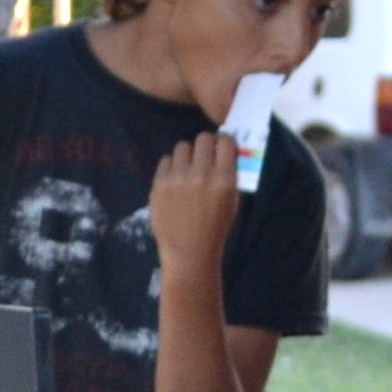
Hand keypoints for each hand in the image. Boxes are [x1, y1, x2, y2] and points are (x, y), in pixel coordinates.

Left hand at [147, 130, 238, 286]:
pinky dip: (172, 167)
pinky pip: (166, 160)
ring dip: (188, 155)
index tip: (222, 148)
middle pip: (203, 138)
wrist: (189, 252)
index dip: (224, 143)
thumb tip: (225, 152)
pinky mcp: (159, 183)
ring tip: (188, 169)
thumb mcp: (232, 202)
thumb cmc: (215, 228)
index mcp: (223, 180)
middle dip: (207, 145)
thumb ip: (230, 176)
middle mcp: (201, 174)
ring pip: (183, 146)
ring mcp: (178, 178)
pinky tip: (176, 180)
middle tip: (205, 156)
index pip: (225, 142)